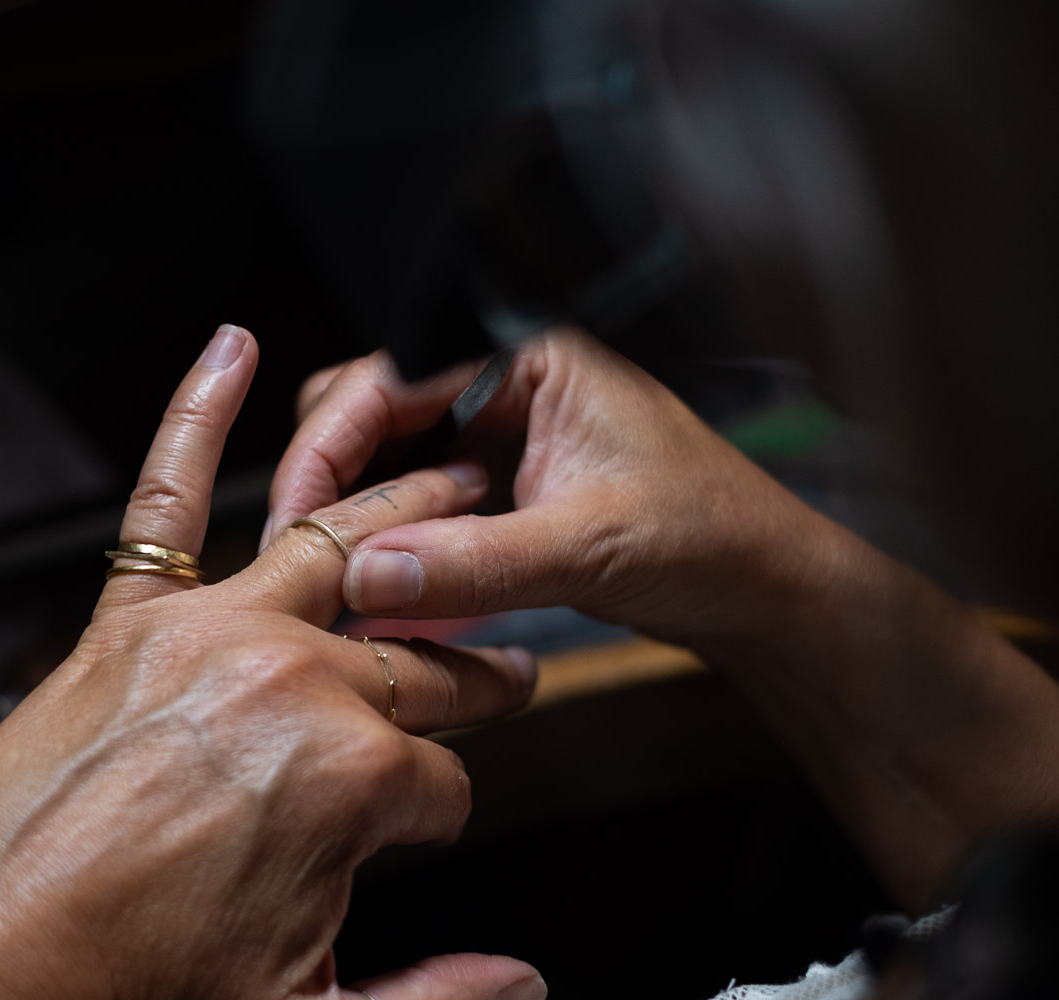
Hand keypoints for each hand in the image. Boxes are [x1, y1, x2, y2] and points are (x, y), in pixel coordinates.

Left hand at [0, 326, 545, 999]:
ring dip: (406, 507)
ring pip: (337, 544)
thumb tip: (518, 981)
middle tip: (503, 663)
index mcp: (348, 779)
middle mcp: (287, 683)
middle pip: (415, 659)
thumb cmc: (120, 993)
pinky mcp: (124, 619)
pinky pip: (165, 497)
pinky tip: (228, 355)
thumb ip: (435, 998)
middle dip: (470, 668)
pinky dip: (195, 412)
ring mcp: (204, 635)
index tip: (429, 824)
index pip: (444, 779)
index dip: (443, 811)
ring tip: (458, 472)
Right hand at [267, 326, 828, 647]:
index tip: (297, 517)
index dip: (326, 444)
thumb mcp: (590, 546)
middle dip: (327, 482)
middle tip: (305, 559)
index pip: (386, 375)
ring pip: (382, 462)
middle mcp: (502, 384)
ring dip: (351, 518)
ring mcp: (496, 437)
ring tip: (332, 586)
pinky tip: (379, 593)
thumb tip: (365, 574)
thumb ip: (477, 560)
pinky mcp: (495, 489)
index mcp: (525, 357)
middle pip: (366, 412)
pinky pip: (412, 505)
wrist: (762, 591)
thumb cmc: (711, 537)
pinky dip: (387, 545)